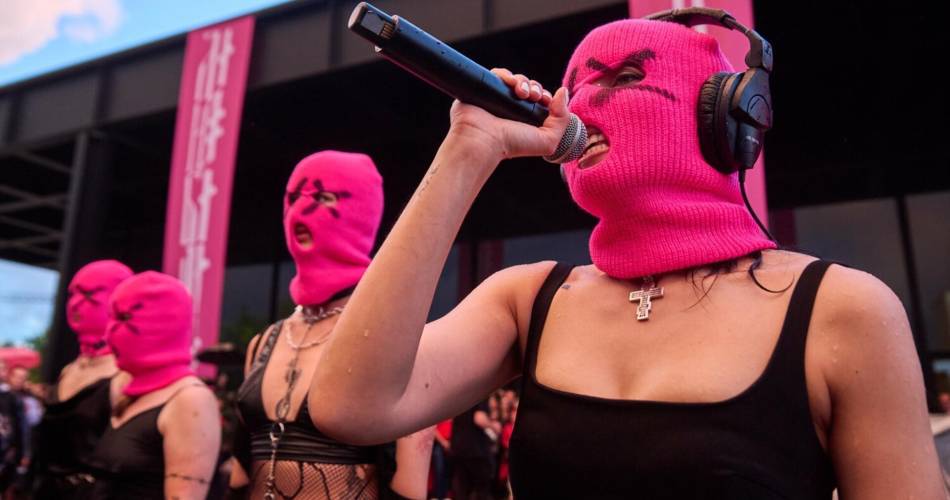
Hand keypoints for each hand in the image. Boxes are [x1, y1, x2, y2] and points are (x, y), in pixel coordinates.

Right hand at [446, 68, 570, 161]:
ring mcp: (498, 98)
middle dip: (535, 88)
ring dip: (523, 81)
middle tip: (533, 96)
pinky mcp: (485, 88)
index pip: (540, 100)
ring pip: (516, 79)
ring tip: (521, 93)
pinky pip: (498, 74)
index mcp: (526, 120)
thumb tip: (563, 92)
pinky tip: (510, 84)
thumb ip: (562, 119)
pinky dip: (506, 75)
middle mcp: (512, 109)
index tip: (546, 101)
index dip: (546, 96)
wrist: (484, 140)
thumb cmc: (512, 144)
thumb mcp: (548, 141)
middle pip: (529, 87)